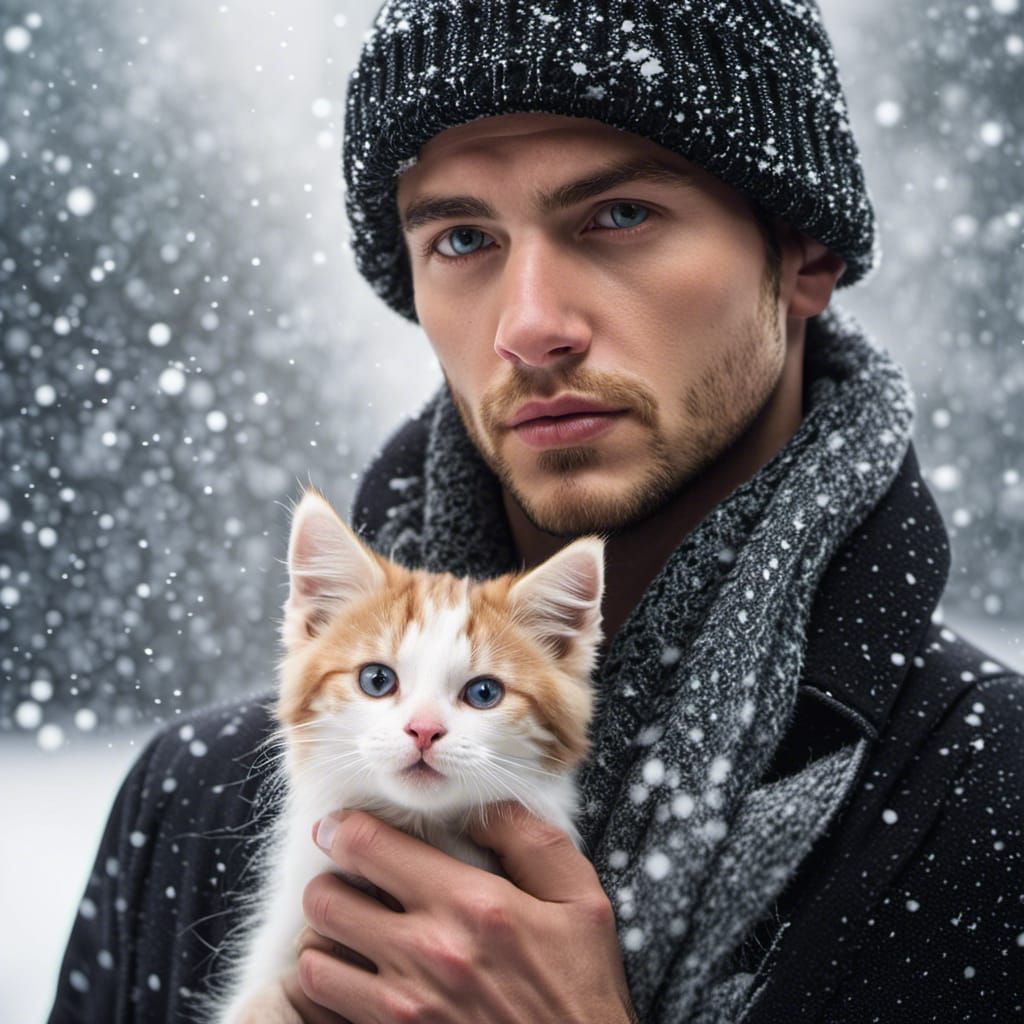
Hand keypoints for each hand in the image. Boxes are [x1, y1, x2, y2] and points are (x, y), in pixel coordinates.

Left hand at [293, 802, 636, 1023]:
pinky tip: (354, 978)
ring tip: (349, 930)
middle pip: (325, 899)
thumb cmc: (580, 991)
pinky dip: (328, 988)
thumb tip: (482, 807)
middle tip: (349, 880)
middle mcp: (426, 954)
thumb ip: (532, 840)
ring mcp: (402, 1008)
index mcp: (470, 905)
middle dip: (331, 880)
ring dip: (325, 937)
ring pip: (313, 957)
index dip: (345, 828)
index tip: (344, 828)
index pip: (368, 846)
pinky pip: (323, 1008)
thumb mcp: (581, 901)